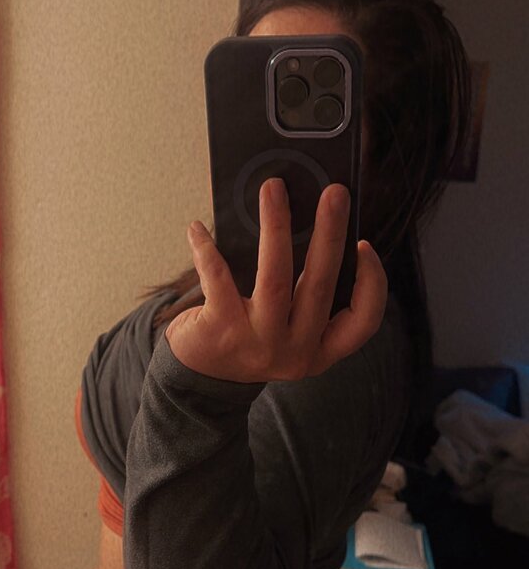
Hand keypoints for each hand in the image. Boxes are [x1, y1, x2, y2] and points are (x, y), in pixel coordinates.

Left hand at [164, 179, 387, 383]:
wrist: (199, 380)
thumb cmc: (248, 338)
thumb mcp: (286, 327)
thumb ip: (303, 293)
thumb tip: (308, 223)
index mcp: (320, 350)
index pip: (363, 322)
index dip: (372, 283)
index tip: (364, 244)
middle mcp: (295, 352)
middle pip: (321, 286)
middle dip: (330, 233)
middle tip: (335, 192)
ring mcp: (259, 345)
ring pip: (275, 278)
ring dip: (276, 227)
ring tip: (273, 188)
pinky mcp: (222, 333)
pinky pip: (219, 280)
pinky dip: (207, 251)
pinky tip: (196, 229)